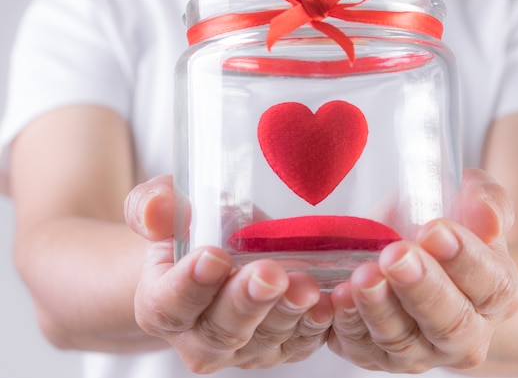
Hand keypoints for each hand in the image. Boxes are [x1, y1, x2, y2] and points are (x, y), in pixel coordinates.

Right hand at [125, 176, 332, 372]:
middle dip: (247, 302)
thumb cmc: (193, 231)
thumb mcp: (168, 209)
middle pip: (221, 330)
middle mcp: (199, 338)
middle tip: (269, 274)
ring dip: (287, 314)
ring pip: (265, 341)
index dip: (191, 284)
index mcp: (161, 304)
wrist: (222, 256)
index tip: (214, 256)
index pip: (170, 303)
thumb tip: (156, 208)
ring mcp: (242, 349)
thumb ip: (152, 206)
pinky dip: (315, 327)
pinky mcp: (279, 348)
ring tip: (306, 285)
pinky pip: (298, 345)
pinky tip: (328, 304)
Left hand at [327, 168, 517, 372]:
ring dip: (379, 308)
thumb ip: (486, 201)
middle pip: (448, 322)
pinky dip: (346, 324)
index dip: (464, 258)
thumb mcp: (468, 204)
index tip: (435, 230)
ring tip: (363, 276)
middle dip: (420, 287)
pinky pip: (359, 346)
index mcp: (495, 295)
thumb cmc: (441, 232)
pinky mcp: (374, 355)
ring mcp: (418, 351)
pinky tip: (337, 298)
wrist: (412, 262)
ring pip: (401, 338)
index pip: (490, 284)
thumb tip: (487, 216)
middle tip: (396, 256)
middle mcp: (464, 335)